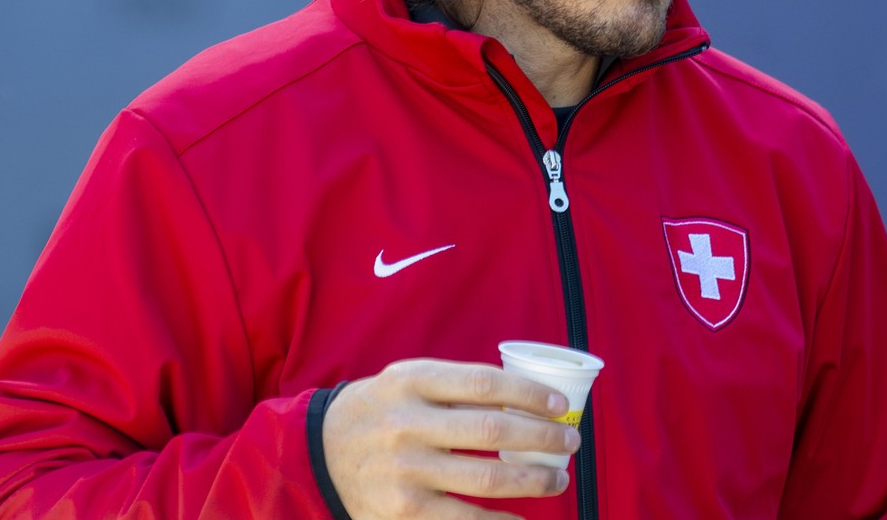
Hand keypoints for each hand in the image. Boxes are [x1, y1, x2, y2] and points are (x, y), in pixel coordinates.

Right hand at [323, 358, 580, 518]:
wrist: (316, 452)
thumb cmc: (380, 410)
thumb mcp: (406, 380)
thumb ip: (456, 386)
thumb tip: (526, 399)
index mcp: (412, 382)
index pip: (485, 384)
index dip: (530, 394)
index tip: (560, 404)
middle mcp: (407, 425)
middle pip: (492, 432)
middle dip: (543, 438)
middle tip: (570, 443)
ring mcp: (404, 472)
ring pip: (486, 480)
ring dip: (534, 480)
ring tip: (557, 478)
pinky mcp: (402, 512)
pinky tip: (523, 517)